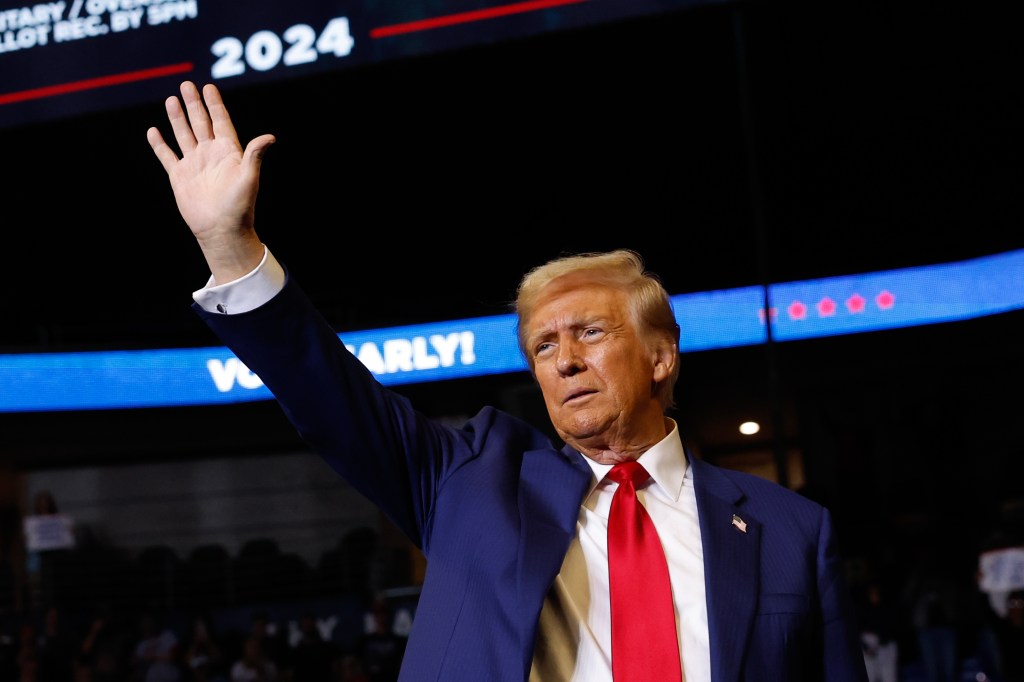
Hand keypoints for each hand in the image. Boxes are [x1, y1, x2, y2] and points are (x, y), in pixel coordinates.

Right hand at [147, 81, 274, 283]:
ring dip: (177, 118)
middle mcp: (210, 155)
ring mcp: (194, 164)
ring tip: (171, 100)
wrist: (221, 230)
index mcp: (228, 152)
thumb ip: (255, 155)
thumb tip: (270, 137)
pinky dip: (160, 144)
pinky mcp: (179, 176)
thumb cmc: (239, 206)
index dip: (215, 105)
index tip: (209, 87)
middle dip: (194, 104)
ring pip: (184, 135)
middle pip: (201, 123)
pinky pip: (167, 156)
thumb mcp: (249, 177)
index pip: (221, 122)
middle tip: (186, 84)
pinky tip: (153, 131)